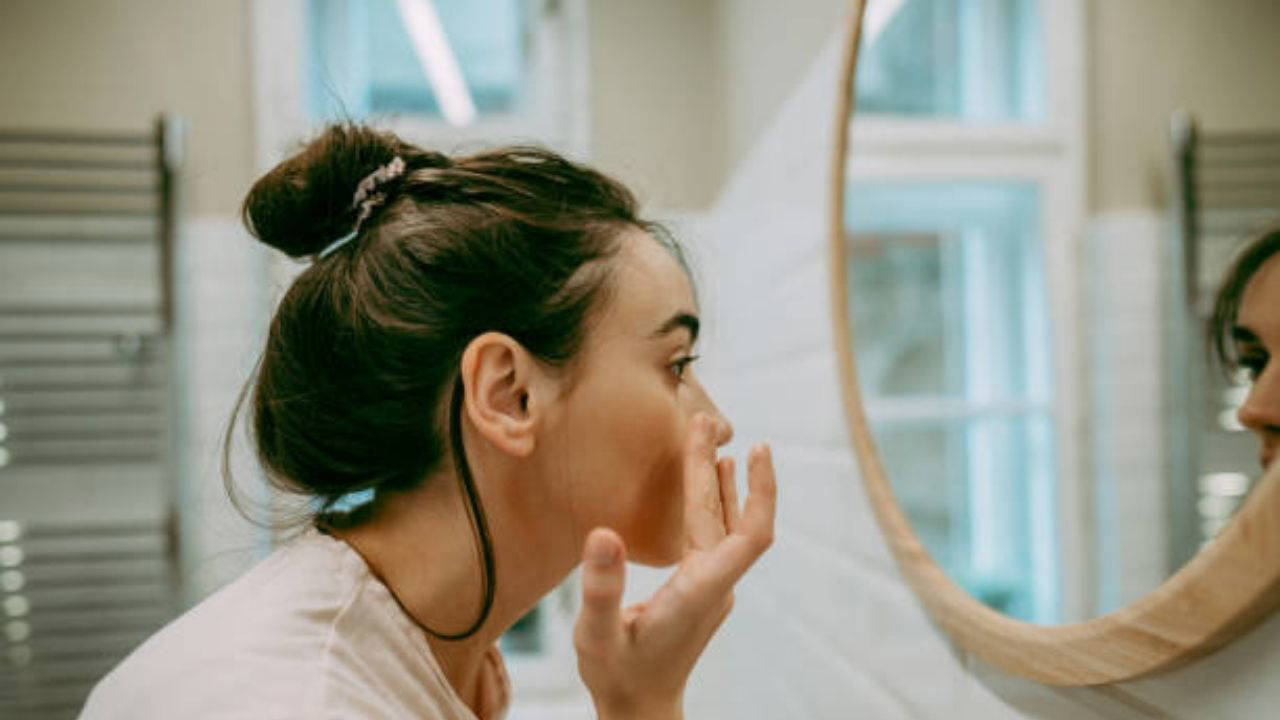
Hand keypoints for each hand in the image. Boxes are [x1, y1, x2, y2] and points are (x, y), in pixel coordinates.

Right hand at [573, 413, 776, 719]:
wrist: (639, 712)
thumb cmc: (617, 676)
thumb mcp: (597, 635)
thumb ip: (601, 587)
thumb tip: (604, 533)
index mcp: (700, 592)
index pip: (750, 536)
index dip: (758, 492)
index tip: (756, 450)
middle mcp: (714, 585)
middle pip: (729, 518)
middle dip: (718, 468)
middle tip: (703, 420)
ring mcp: (711, 587)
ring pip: (724, 525)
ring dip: (720, 483)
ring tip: (712, 438)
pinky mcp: (701, 589)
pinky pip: (715, 535)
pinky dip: (712, 502)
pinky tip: (710, 482)